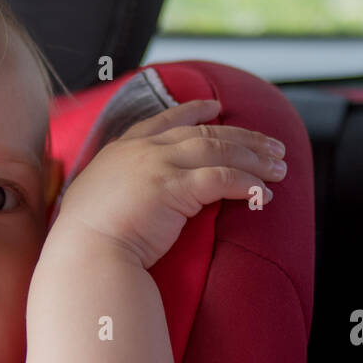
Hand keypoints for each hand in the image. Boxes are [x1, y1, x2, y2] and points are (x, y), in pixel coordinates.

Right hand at [58, 98, 286, 268]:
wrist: (83, 255)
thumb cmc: (85, 241)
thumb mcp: (95, 201)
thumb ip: (117, 189)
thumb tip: (134, 199)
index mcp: (121, 151)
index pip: (164, 121)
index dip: (194, 111)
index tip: (216, 108)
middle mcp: (142, 151)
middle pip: (204, 133)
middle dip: (243, 137)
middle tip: (272, 145)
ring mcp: (158, 166)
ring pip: (219, 151)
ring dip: (254, 158)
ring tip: (279, 168)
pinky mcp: (174, 188)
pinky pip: (222, 179)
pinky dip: (247, 184)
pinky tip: (263, 192)